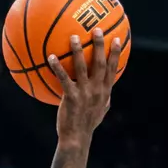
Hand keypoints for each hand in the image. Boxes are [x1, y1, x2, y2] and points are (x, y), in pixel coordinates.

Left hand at [48, 27, 120, 143]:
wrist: (77, 138)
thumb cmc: (87, 125)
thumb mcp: (101, 111)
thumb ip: (104, 98)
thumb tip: (108, 91)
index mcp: (104, 92)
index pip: (112, 69)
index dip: (115, 54)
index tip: (116, 39)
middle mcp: (96, 90)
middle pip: (100, 63)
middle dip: (99, 45)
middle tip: (96, 29)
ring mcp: (84, 93)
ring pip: (82, 67)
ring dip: (78, 51)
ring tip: (74, 36)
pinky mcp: (71, 97)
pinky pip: (63, 79)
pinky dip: (57, 67)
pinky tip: (50, 57)